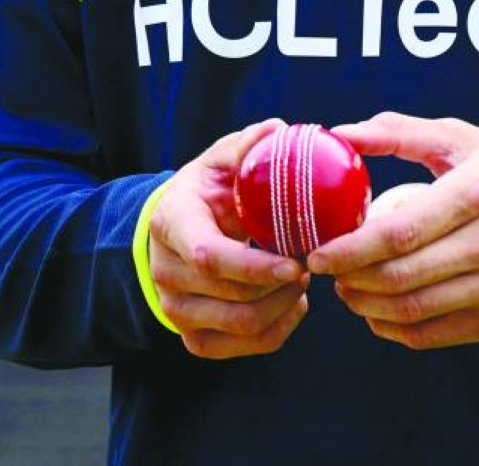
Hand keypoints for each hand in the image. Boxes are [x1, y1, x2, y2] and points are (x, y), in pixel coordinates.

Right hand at [149, 119, 309, 359]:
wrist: (174, 230)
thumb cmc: (206, 188)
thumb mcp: (220, 159)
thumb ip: (246, 145)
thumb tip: (279, 129)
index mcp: (171, 222)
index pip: (209, 256)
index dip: (256, 266)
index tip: (298, 262)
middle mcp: (166, 271)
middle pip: (232, 295)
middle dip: (282, 284)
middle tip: (312, 262)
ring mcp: (176, 308)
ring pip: (240, 325)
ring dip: (283, 306)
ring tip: (303, 278)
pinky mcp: (191, 334)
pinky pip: (239, 348)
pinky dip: (276, 331)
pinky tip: (293, 305)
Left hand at [308, 111, 478, 349]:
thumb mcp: (463, 139)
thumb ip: (399, 132)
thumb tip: (340, 132)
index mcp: (478, 192)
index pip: (400, 232)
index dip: (350, 248)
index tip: (317, 251)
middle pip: (401, 276)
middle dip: (350, 278)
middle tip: (324, 271)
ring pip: (414, 310)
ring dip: (366, 306)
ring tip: (346, 289)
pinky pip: (435, 335)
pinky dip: (395, 329)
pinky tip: (376, 312)